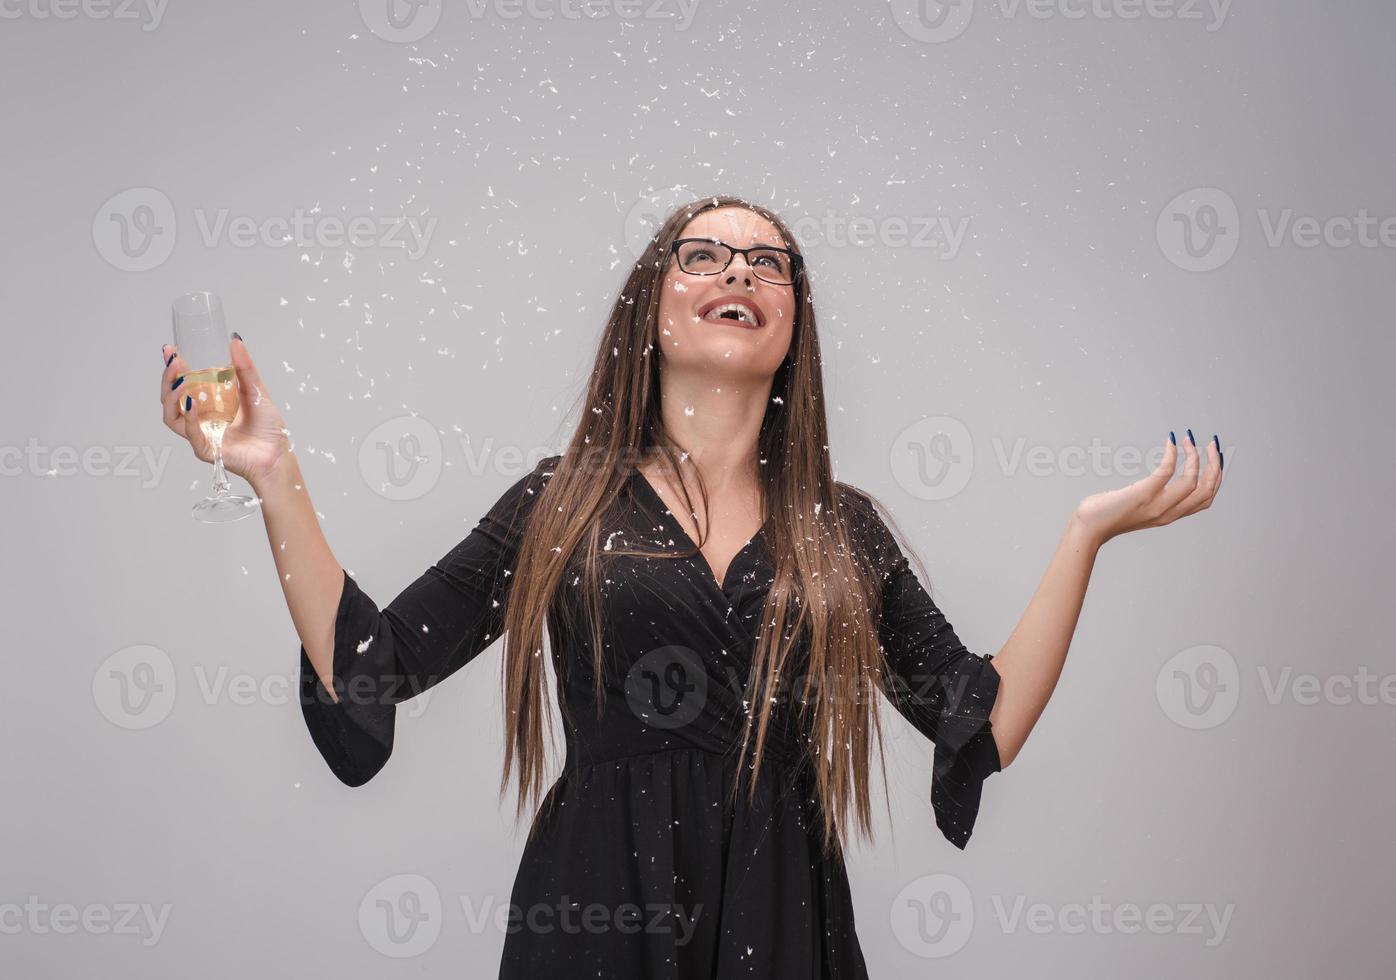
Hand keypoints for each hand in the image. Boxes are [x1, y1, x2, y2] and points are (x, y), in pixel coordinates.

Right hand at [160, 334, 291, 486]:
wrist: (278, 454)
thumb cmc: (268, 427)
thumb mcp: (257, 391)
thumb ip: (244, 368)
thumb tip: (235, 340)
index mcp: (208, 405)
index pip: (182, 385)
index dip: (173, 368)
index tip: (170, 349)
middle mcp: (199, 419)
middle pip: (170, 399)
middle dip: (169, 378)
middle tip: (174, 361)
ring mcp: (200, 435)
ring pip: (172, 416)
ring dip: (173, 397)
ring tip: (183, 381)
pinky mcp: (206, 450)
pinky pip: (190, 434)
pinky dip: (189, 418)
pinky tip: (193, 404)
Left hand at [1073, 430, 1223, 546]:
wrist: (1088, 526)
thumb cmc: (1107, 514)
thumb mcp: (1140, 507)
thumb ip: (1154, 497)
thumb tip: (1159, 477)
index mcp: (1170, 515)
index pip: (1206, 499)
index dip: (1216, 477)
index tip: (1215, 457)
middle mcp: (1168, 512)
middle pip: (1207, 490)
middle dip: (1215, 464)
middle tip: (1212, 444)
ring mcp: (1157, 504)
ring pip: (1193, 481)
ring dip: (1195, 456)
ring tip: (1190, 438)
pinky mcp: (1143, 494)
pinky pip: (1167, 471)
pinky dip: (1172, 454)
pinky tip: (1170, 442)